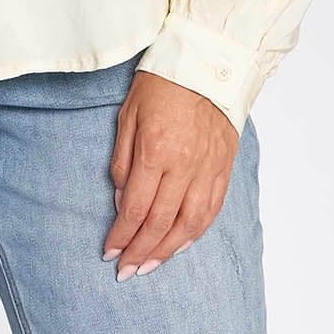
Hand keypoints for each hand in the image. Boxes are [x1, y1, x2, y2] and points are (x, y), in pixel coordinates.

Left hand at [103, 70, 236, 279]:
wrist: (208, 61)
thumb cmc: (162, 84)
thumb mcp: (127, 116)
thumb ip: (121, 162)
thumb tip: (122, 202)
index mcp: (155, 151)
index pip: (135, 208)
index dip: (121, 235)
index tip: (109, 251)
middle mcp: (185, 165)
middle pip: (160, 222)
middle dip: (141, 251)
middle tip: (126, 271)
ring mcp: (208, 168)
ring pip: (189, 223)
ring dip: (168, 250)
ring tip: (150, 266)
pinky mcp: (224, 167)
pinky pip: (211, 209)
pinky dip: (195, 232)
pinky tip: (181, 244)